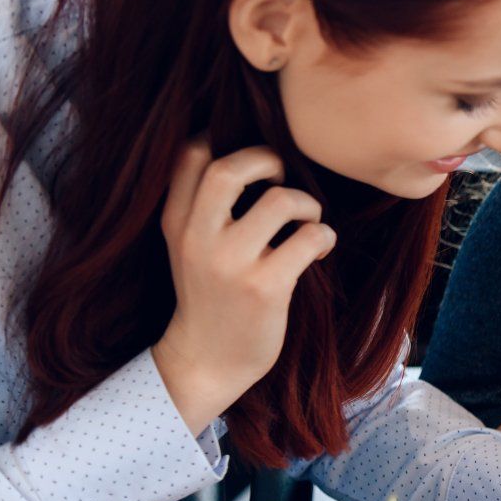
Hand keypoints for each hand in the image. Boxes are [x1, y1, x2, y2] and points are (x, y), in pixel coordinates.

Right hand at [151, 141, 335, 433]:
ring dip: (307, 204)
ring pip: (280, 201)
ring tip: (307, 222)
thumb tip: (254, 155)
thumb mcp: (190, 246)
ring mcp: (231, 264)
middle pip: (229, 169)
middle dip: (267, 160)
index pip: (189, 157)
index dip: (223, 141)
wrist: (206, 360)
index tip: (250, 158)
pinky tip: (318, 249)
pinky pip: (309, 238)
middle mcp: (198, 238)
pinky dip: (323, 236)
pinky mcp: (265, 288)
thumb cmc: (210, 294)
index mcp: (176, 222)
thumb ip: (206, 206)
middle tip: (281, 177)